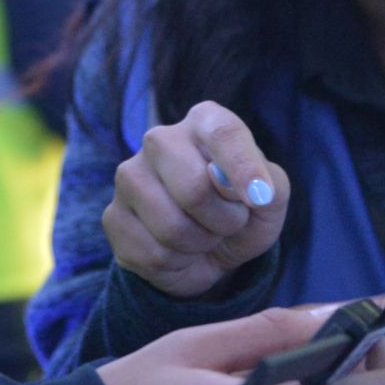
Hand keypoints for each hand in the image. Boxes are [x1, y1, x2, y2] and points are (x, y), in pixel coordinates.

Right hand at [104, 102, 290, 299]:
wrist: (208, 251)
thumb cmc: (242, 212)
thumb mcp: (271, 198)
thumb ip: (270, 184)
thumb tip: (247, 190)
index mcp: (204, 121)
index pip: (222, 132)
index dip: (242, 167)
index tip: (258, 199)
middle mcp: (159, 140)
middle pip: (193, 187)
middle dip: (223, 220)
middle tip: (230, 222)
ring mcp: (129, 177)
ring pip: (171, 227)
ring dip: (201, 243)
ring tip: (204, 234)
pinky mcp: (113, 216)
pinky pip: (152, 253)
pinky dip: (177, 263)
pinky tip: (179, 249)